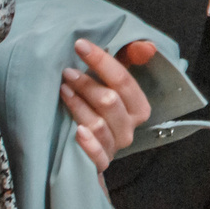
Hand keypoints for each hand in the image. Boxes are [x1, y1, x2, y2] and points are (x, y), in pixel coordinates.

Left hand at [60, 38, 155, 172]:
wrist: (89, 152)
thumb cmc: (100, 109)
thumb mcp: (115, 83)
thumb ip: (129, 60)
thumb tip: (147, 46)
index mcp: (139, 107)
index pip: (123, 80)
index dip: (102, 60)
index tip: (79, 45)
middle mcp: (130, 128)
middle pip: (110, 101)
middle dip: (87, 84)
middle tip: (66, 71)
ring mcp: (115, 147)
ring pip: (98, 124)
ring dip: (79, 105)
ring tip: (62, 90)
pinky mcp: (100, 164)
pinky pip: (97, 155)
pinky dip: (89, 144)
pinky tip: (77, 132)